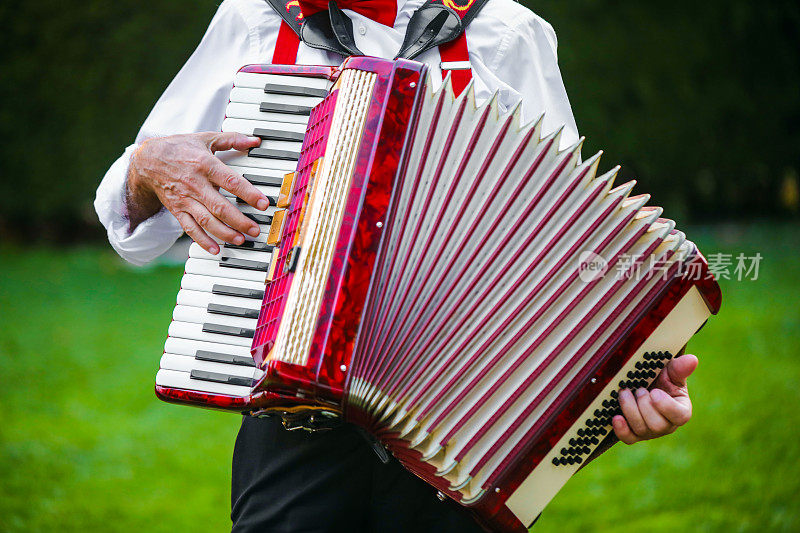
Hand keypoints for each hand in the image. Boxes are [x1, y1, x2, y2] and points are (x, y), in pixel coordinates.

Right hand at [126, 131, 266, 254]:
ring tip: (240, 240)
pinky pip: (190, 228)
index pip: (230, 181)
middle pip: (220, 206)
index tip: (263, 204)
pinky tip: (215, 249)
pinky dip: (202, 240)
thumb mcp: (205, 138)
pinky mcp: (177, 210)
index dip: (248, 194)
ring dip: (224, 233)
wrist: (147, 159)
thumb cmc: (179, 148)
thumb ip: (231, 139)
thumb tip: (254, 140)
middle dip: (239, 221)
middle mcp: (195, 184)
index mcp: (205, 164)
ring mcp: (185, 199)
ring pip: (206, 220)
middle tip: (255, 229)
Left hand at [612, 353, 697, 443]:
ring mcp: (650, 432)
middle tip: (639, 389)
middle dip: (644, 405)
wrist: (644, 385)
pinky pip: (628, 439)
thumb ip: (679, 368)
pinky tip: (616, 417)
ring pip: (641, 429)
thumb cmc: (660, 380)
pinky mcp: (634, 434)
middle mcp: (667, 425)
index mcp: (681, 411)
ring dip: (630, 409)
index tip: (654, 392)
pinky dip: (621, 429)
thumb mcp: (670, 372)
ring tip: (624, 393)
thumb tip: (692, 360)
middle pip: (657, 425)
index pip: (679, 416)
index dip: (666, 406)